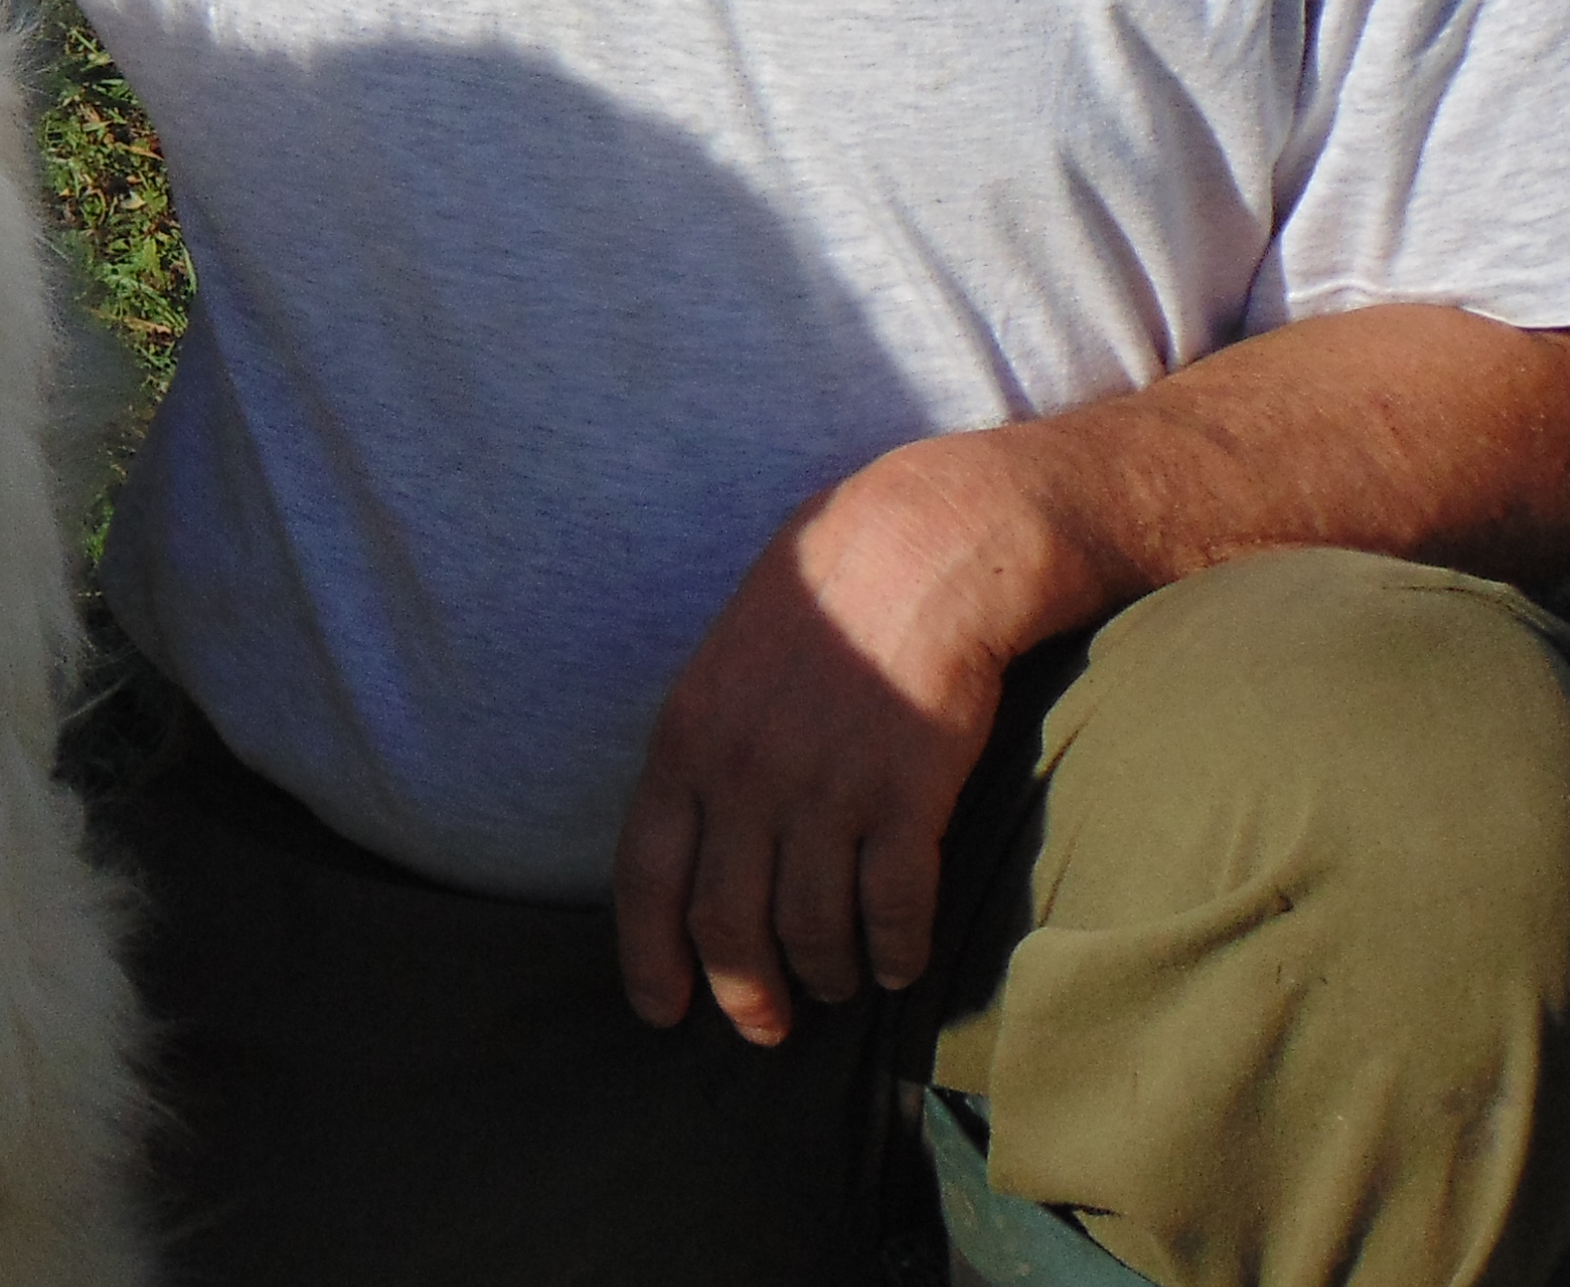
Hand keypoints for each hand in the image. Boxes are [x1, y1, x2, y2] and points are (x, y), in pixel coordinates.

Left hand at [611, 437, 1070, 1045]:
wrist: (925, 542)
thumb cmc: (828, 596)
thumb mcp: (727, 659)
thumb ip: (705, 747)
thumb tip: (693, 840)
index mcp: (685, 736)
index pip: (644, 878)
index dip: (650, 959)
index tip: (662, 1013)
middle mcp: (745, 770)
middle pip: (727, 927)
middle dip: (745, 994)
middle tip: (766, 1026)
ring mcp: (825, 785)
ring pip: (813, 934)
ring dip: (827, 976)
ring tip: (840, 982)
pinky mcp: (907, 792)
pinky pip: (893, 913)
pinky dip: (896, 953)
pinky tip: (902, 959)